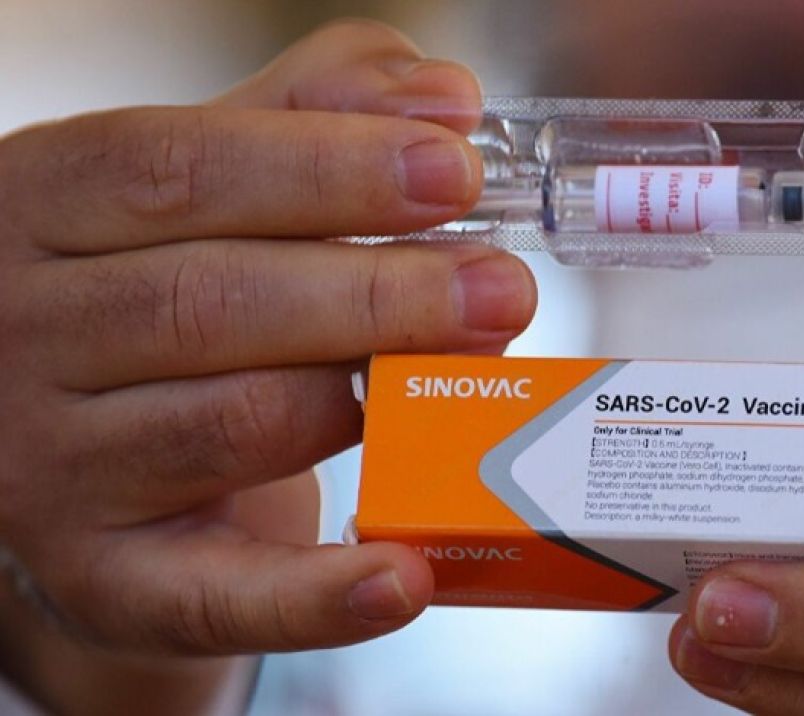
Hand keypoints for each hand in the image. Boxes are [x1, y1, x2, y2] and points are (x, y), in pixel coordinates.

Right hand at [0, 17, 535, 706]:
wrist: (89, 433)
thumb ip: (317, 112)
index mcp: (46, 206)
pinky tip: (404, 576)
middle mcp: (23, 336)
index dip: (327, 168)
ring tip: (479, 376)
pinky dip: (316, 595)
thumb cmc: (172, 282)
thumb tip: (442, 98)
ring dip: (370, 403)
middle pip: (208, 303)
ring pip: (228, 428)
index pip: (179, 170)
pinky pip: (213, 597)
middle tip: (503, 288)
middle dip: (376, 294)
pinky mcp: (104, 575)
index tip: (455, 172)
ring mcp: (52, 467)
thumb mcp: (216, 176)